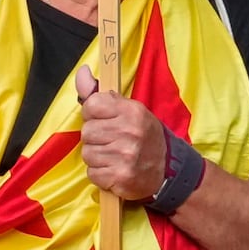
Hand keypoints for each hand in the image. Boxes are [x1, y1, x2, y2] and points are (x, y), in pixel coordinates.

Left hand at [73, 72, 180, 206]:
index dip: (93, 114)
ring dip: (97, 157)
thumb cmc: (144, 136)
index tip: (103, 120)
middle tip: (112, 141)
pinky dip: (100, 174)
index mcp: (132, 111)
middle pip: (87, 132)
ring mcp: (125, 156)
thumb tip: (81, 72)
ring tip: (114, 156)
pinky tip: (114, 170)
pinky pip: (92, 173)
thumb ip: (100, 93)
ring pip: (87, 154)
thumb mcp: (129, 109)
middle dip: (95, 138)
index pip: (92, 105)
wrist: (168, 169)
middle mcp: (129, 132)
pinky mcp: (120, 177)